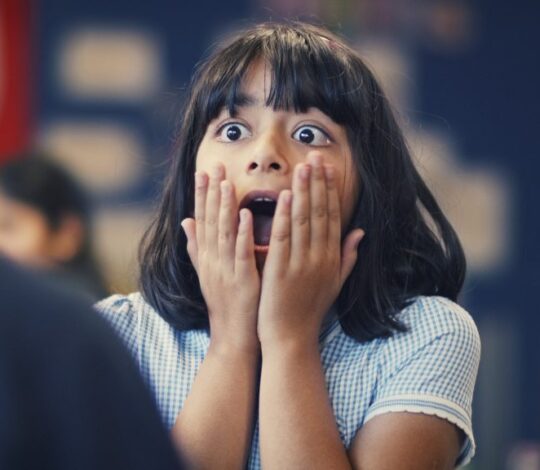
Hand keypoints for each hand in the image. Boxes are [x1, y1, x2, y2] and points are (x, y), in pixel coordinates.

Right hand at [181, 164, 260, 352]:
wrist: (232, 336)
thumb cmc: (224, 303)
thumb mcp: (207, 273)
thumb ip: (196, 246)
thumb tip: (185, 221)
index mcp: (206, 257)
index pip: (202, 220)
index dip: (202, 195)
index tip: (203, 171)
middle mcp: (212, 260)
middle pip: (210, 221)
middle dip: (211, 192)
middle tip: (214, 165)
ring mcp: (225, 270)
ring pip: (223, 233)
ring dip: (223, 206)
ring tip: (225, 182)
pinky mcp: (242, 280)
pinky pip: (240, 253)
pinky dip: (241, 233)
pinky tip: (244, 214)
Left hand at [257, 153, 363, 348]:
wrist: (292, 338)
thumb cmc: (311, 309)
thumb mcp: (335, 282)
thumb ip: (347, 255)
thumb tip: (360, 231)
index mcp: (331, 257)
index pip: (332, 217)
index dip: (329, 190)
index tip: (327, 168)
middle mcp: (319, 257)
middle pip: (320, 213)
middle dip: (318, 182)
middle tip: (315, 155)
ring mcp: (301, 264)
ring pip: (304, 221)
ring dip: (303, 192)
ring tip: (302, 166)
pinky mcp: (281, 271)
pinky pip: (284, 238)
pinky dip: (285, 216)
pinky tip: (284, 196)